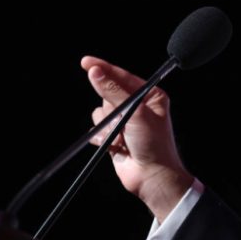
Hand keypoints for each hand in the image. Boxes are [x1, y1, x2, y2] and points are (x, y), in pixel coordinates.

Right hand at [81, 55, 192, 221]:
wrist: (151, 177)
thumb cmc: (154, 144)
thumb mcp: (135, 113)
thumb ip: (113, 92)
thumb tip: (95, 72)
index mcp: (149, 96)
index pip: (122, 76)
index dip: (104, 68)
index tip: (86, 62)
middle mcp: (137, 106)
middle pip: (108, 95)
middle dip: (112, 109)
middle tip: (123, 122)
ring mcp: (125, 121)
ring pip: (100, 112)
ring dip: (108, 125)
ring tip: (123, 137)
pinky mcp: (114, 135)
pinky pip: (96, 129)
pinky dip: (102, 137)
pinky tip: (116, 145)